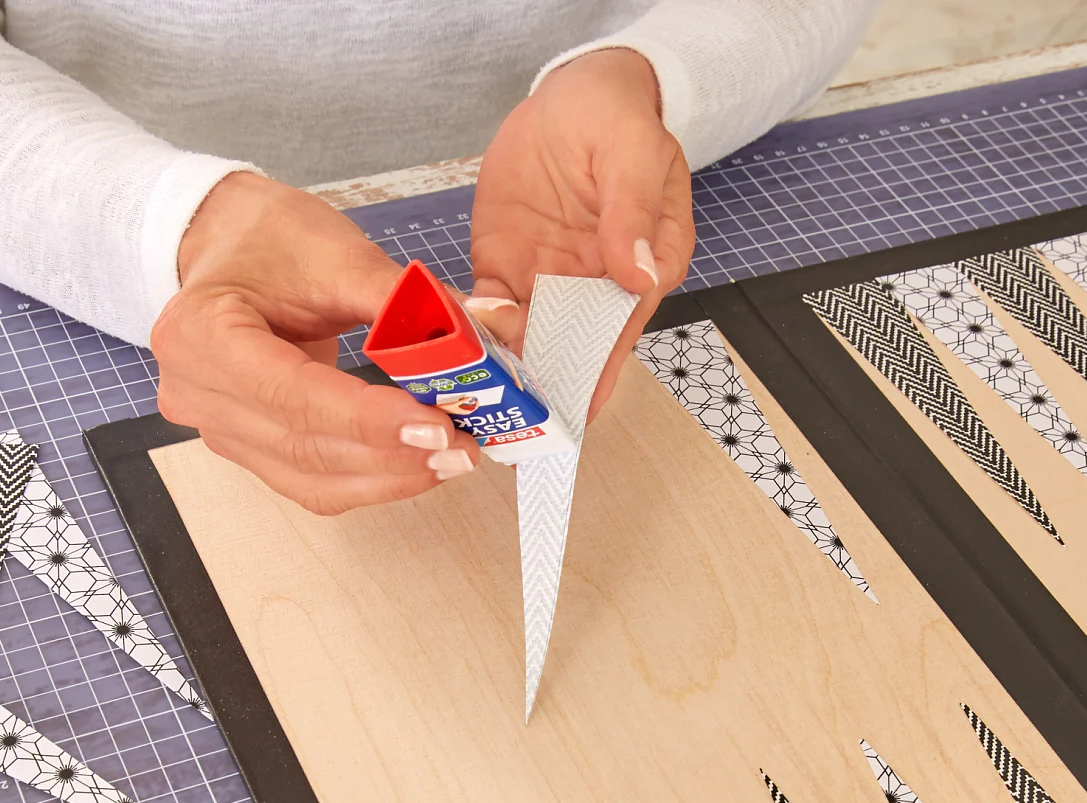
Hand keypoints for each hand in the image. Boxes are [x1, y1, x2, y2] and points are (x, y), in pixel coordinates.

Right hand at [153, 172, 478, 515]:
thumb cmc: (267, 240)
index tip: (434, 427)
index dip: (368, 420)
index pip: (293, 395)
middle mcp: (197, 392)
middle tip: (461, 448)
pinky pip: (310, 483)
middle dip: (393, 455)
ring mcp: (218, 428)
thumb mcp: (336, 252)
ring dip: (388, 477)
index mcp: (202, 334)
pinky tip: (415, 467)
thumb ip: (403, 300)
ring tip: (450, 460)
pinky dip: (369, 480)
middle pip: (305, 446)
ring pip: (311, 479)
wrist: (226, 245)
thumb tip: (473, 331)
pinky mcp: (247, 448)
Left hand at [470, 49, 693, 419]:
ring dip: (498, 370)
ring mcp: (543, 280)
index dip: (594, 376)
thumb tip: (639, 272)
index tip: (574, 414)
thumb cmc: (618, 119)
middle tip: (511, 425)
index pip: (615, 335)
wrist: (574, 92)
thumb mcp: (637, 154)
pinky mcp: (502, 264)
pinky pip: (482, 309)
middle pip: (565, 351)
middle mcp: (588, 288)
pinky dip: (465, 331)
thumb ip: (635, 213)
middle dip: (539, 390)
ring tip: (473, 401)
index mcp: (636, 273)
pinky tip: (447, 348)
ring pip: (520, 339)